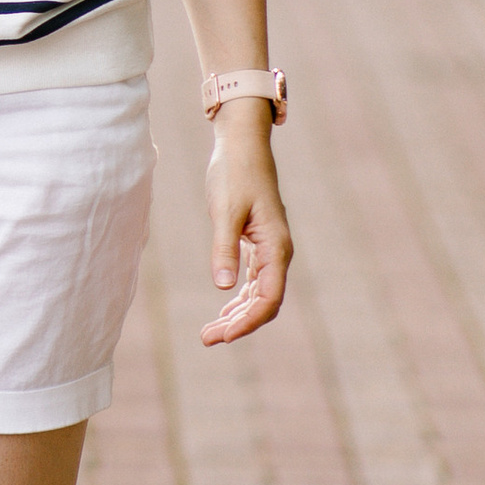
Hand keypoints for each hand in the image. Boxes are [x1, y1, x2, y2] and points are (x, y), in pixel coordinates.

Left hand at [201, 113, 291, 346]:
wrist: (242, 145)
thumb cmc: (235, 174)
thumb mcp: (225, 211)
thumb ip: (224, 248)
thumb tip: (222, 286)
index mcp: (276, 247)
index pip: (269, 298)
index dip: (248, 321)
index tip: (224, 336)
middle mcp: (278, 252)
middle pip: (264, 302)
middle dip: (238, 324)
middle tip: (207, 339)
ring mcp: (269, 249)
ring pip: (258, 293)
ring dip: (237, 315)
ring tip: (210, 332)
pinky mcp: (258, 243)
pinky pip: (253, 280)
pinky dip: (239, 297)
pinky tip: (224, 309)